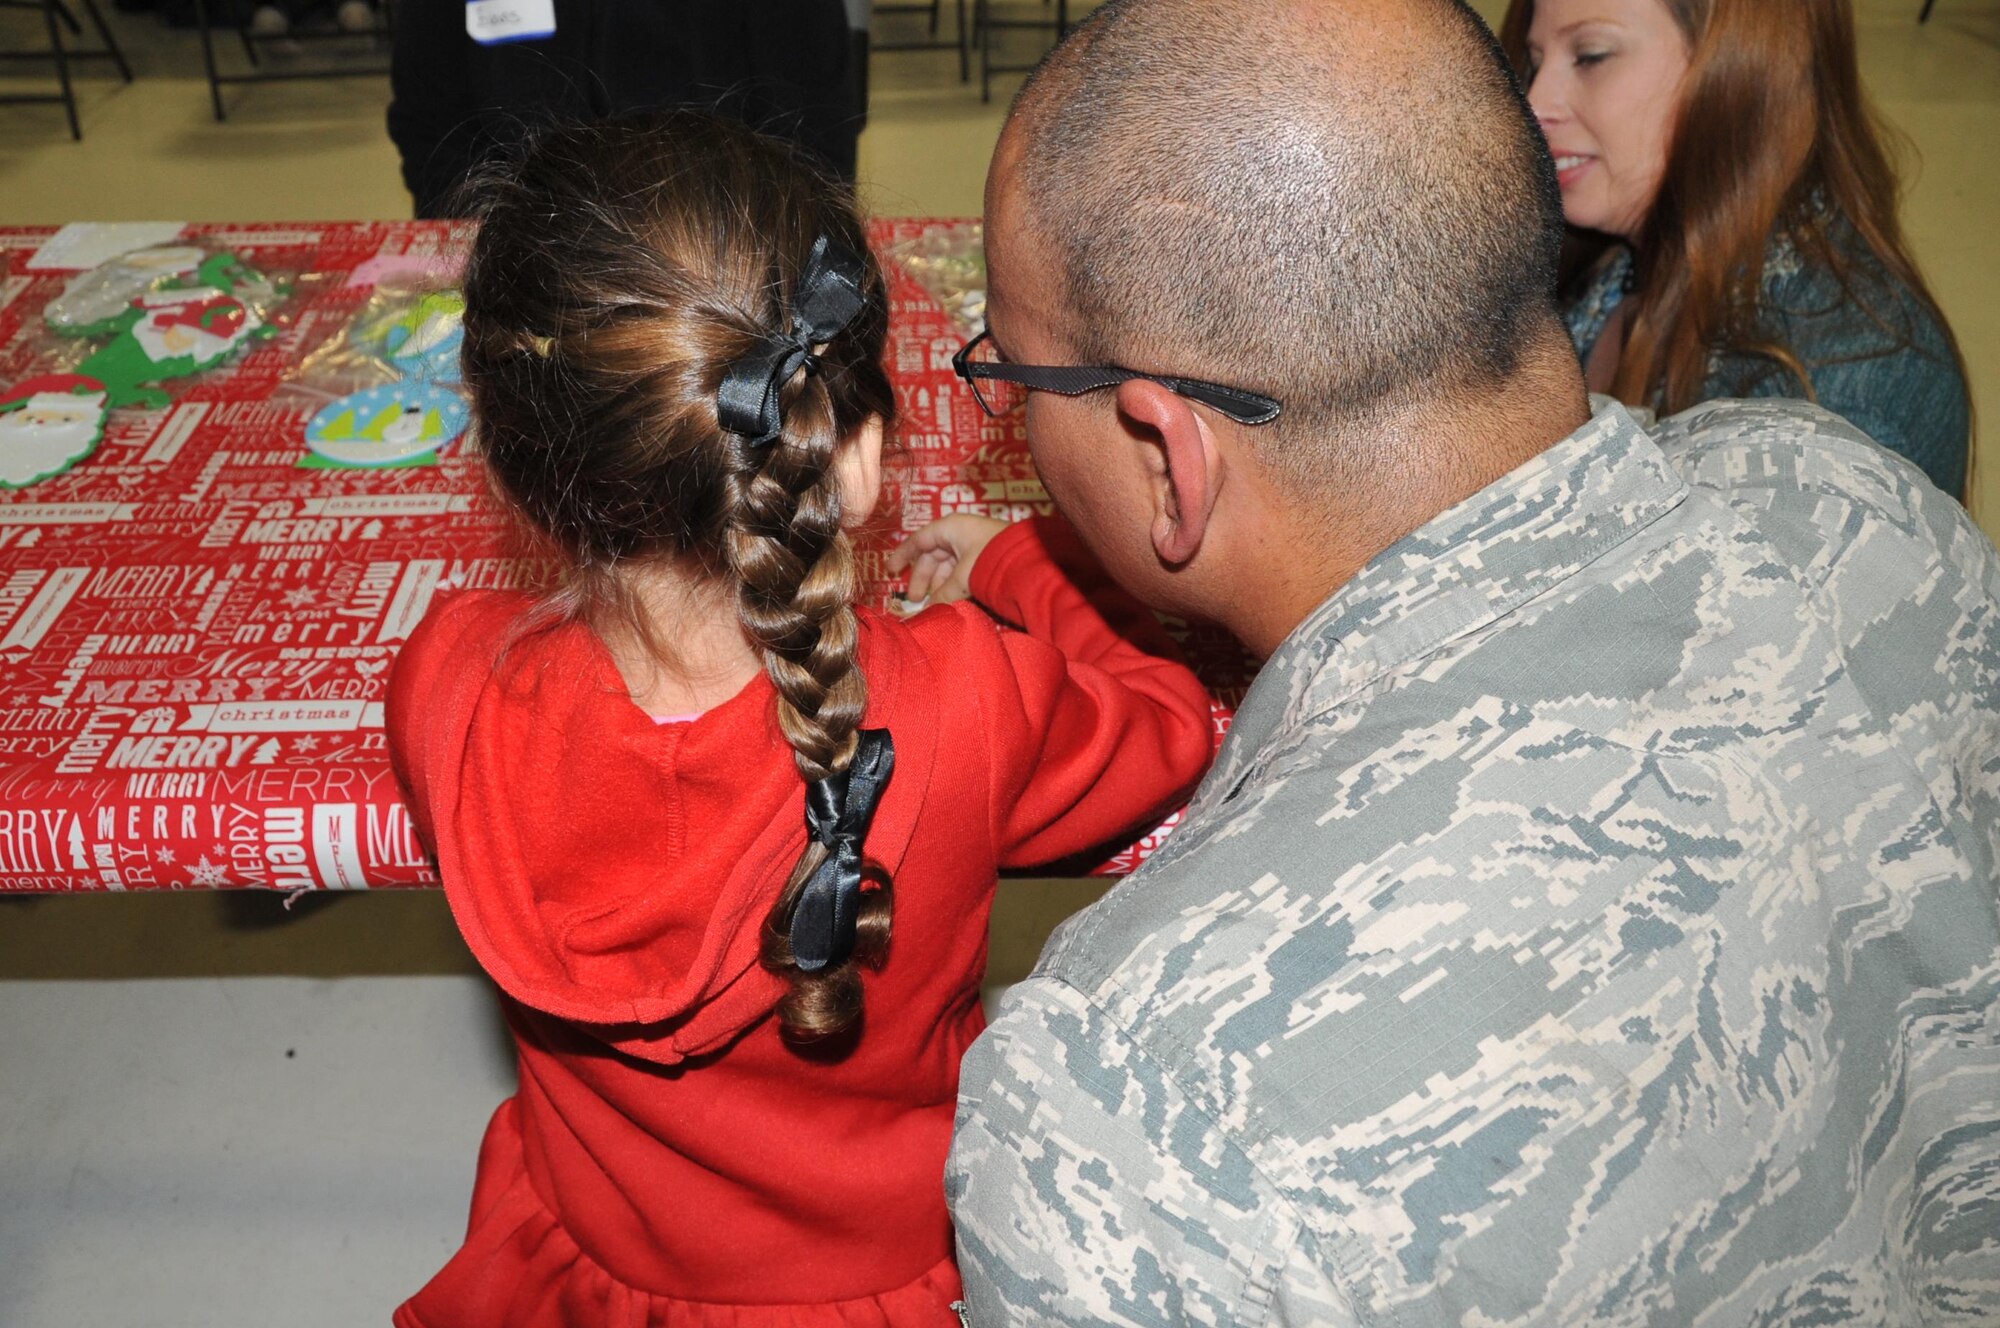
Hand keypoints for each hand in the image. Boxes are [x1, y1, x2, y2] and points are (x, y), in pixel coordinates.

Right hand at [887, 515, 1010, 606]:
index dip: (903, 556)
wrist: (1031, 561)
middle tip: (915, 599)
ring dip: (938, 586)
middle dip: (922, 578)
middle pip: (932, 556)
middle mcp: (959, 534)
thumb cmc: (991, 560)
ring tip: (933, 605)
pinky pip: (960, 573)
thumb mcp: (963, 577)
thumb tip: (930, 611)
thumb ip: (943, 594)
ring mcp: (972, 546)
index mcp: (950, 528)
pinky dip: (952, 586)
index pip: (919, 540)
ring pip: (947, 567)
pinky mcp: (984, 559)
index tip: (890, 570)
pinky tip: (948, 601)